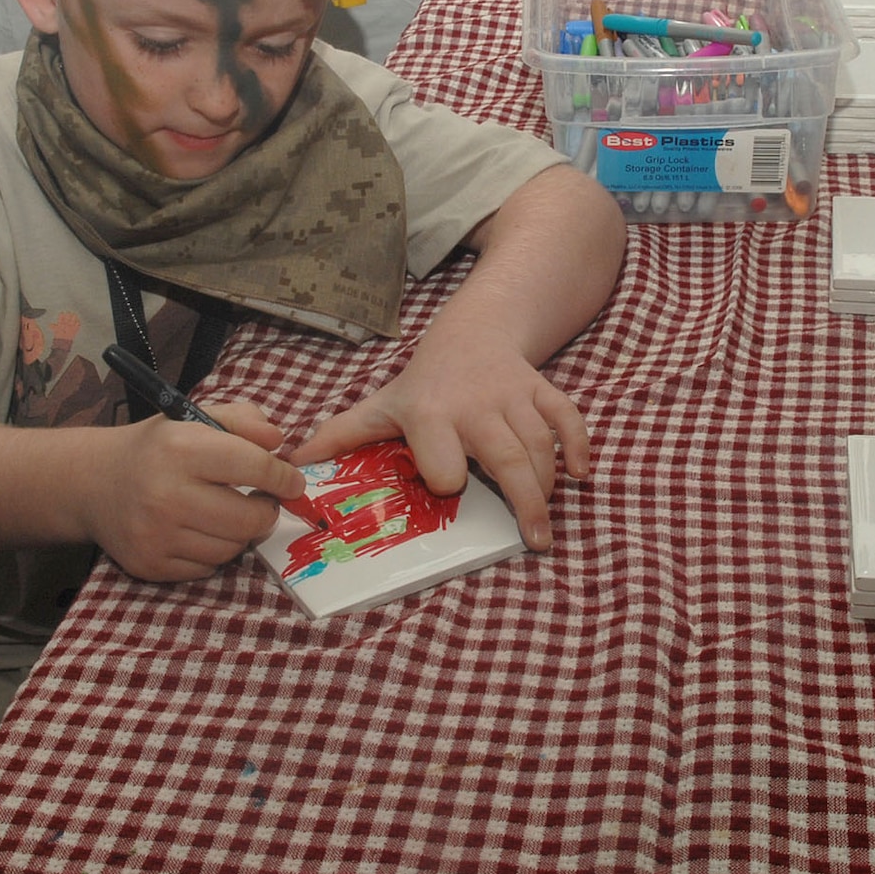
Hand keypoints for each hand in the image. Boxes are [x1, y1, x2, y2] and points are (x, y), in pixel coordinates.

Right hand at [87, 400, 305, 581]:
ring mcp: (156, 535)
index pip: (257, 468)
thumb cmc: (157, 448)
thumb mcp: (196, 418)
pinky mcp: (150, 564)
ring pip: (232, 549)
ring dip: (240, 533)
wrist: (93, 483)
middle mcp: (167, 494)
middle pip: (250, 519)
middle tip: (263, 501)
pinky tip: (201, 531)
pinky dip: (214, 552)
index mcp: (182, 449)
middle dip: (267, 510)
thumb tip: (278, 442)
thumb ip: (243, 420)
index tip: (291, 481)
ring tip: (228, 513)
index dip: (284, 477)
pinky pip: (207, 568)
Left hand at [289, 329, 589, 550]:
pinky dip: (579, 445)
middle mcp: (474, 405)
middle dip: (525, 501)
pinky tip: (580, 475)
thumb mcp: (381, 406)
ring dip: (548, 485)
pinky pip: (567, 416)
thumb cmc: (424, 383)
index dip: (446, 476)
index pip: (443, 458)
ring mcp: (512, 396)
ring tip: (544, 522)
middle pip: (507, 457)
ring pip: (540, 444)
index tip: (450, 489)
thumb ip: (341, 437)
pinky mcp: (540, 389)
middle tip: (535, 541)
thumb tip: (293, 466)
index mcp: (430, 415)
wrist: (472, 331)